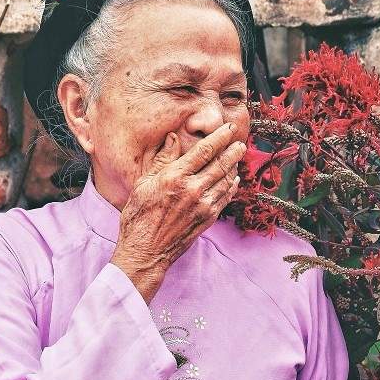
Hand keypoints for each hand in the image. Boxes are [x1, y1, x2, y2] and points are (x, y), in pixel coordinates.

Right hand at [111, 123, 245, 302]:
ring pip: (225, 180)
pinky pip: (225, 197)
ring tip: (238, 157)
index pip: (203, 151)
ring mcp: (203, 205)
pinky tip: (233, 180)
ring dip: (234, 167)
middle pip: (220, 164)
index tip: (228, 129)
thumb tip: (174, 137)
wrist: (145, 251)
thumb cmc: (138, 217)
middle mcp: (192, 190)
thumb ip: (162, 159)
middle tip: (240, 142)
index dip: (219, 138)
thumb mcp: (143, 183)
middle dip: (232, 151)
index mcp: (175, 177)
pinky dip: (231, 186)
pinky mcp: (208, 218)